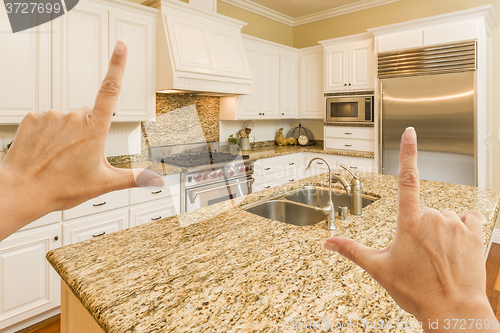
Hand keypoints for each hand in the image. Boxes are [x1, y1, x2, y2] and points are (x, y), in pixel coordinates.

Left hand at [0, 40, 162, 240]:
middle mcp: (73, 117)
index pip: (111, 90)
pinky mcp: (33, 118)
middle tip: (80, 156)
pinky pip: (48, 120)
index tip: (121, 46)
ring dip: (68, 133)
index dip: (117, 65)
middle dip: (89, 130)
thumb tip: (154, 179)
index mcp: (94, 129)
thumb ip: (133, 178)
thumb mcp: (104, 183)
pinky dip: (49, 133)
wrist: (23, 190)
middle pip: (89, 115)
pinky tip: (47, 150)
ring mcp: (51, 116)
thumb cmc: (60, 187)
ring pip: (68, 118)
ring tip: (61, 157)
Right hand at [323, 127, 495, 330]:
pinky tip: (456, 245)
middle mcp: (434, 217)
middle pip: (422, 210)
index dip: (408, 152)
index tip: (410, 132)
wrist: (453, 311)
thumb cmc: (417, 291)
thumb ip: (351, 250)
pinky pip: (468, 218)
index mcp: (409, 222)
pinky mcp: (475, 233)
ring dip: (439, 230)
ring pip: (443, 216)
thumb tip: (328, 242)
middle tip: (418, 255)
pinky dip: (462, 227)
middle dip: (418, 227)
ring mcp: (456, 224)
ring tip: (437, 257)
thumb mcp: (379, 269)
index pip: (406, 178)